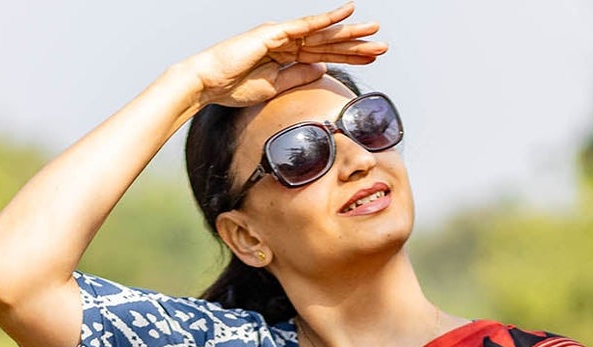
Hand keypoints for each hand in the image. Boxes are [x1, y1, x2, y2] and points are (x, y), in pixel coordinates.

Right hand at [189, 7, 386, 109]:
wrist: (208, 83)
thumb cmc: (234, 87)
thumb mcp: (274, 87)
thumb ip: (297, 76)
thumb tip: (322, 68)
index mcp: (287, 56)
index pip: (325, 55)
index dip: (349, 56)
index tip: (372, 58)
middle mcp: (287, 40)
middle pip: (328, 42)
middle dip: (356, 43)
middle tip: (383, 44)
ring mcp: (281, 35)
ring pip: (322, 33)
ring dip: (349, 31)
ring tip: (373, 30)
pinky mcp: (274, 33)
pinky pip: (305, 26)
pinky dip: (326, 19)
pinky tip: (344, 13)